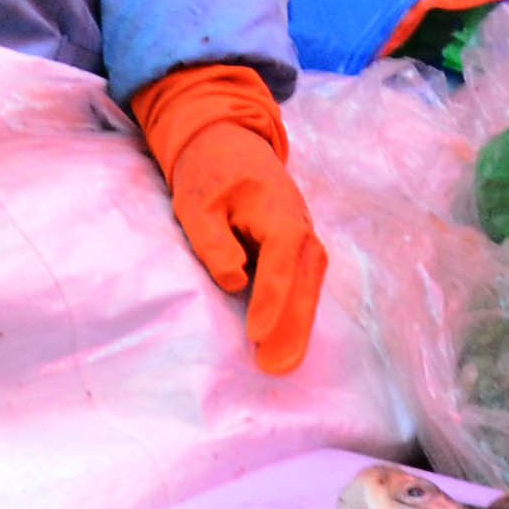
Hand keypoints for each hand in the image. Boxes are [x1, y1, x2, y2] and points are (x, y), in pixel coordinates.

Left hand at [133, 64, 328, 373]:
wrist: (228, 141)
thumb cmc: (209, 172)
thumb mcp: (197, 200)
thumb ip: (213, 240)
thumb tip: (235, 280)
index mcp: (278, 212)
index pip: (281, 261)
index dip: (272, 300)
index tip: (257, 335)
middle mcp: (301, 226)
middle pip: (305, 280)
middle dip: (294, 325)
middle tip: (277, 367)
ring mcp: (305, 236)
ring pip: (311, 285)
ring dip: (300, 325)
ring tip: (283, 364)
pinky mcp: (299, 248)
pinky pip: (306, 283)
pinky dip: (300, 312)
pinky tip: (288, 341)